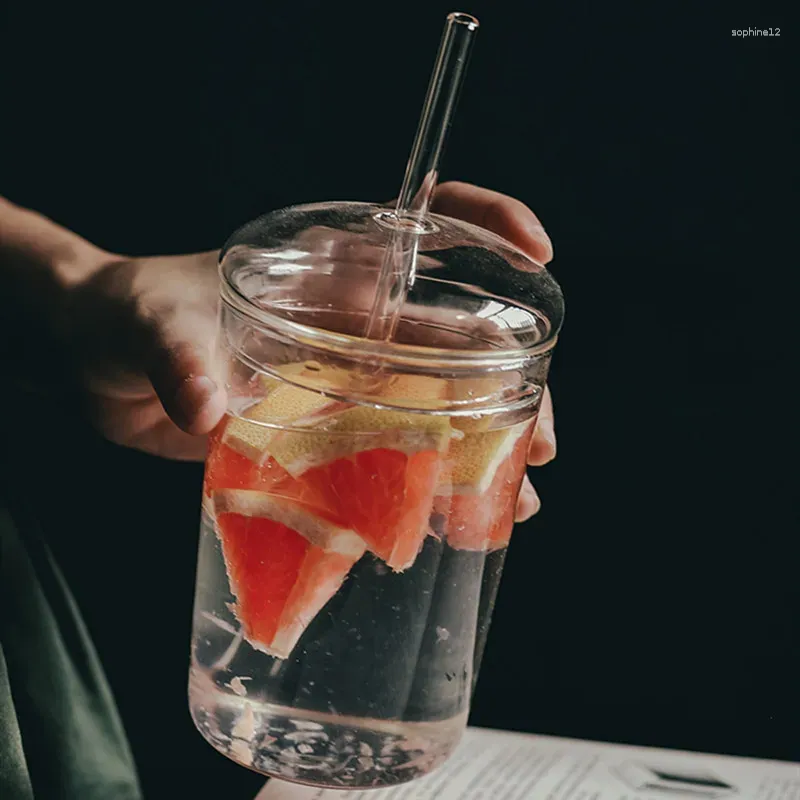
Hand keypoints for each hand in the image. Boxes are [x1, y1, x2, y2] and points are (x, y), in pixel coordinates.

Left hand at [63, 182, 556, 516]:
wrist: (101, 357)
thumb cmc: (129, 313)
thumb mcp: (154, 324)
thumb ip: (179, 359)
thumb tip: (204, 413)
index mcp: (329, 272)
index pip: (426, 224)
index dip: (487, 223)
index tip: (536, 252)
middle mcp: (352, 322)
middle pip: (458, 337)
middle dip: (512, 381)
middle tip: (536, 443)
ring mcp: (343, 378)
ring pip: (436, 402)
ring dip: (481, 446)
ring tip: (514, 495)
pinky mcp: (324, 428)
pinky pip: (390, 451)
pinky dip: (424, 482)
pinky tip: (451, 519)